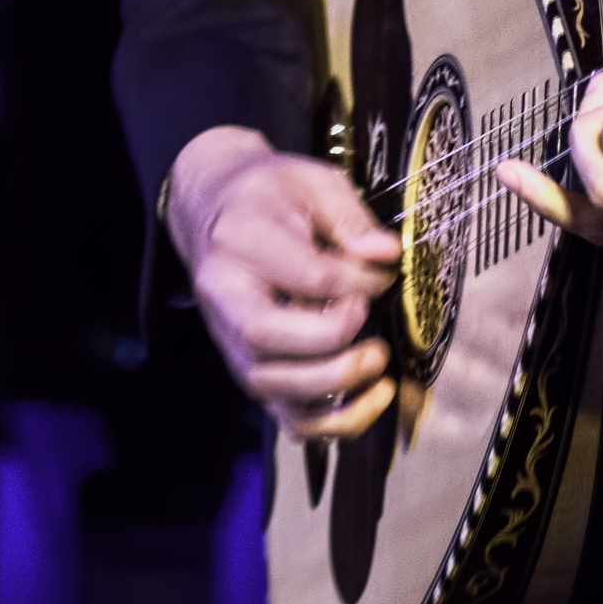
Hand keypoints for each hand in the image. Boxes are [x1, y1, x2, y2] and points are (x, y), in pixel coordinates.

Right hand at [165, 127, 400, 441]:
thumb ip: (351, 218)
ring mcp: (231, 342)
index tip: (385, 273)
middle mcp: (225, 298)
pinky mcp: (249, 371)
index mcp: (240, 241)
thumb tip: (387, 257)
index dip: (357, 281)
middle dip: (333, 341)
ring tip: (379, 365)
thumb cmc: (270, 194)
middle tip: (376, 329)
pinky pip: (285, 416)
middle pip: (268, 338)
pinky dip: (331, 422)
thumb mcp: (314, 181)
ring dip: (334, 387)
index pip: (305, 275)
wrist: (215, 210)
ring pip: (272, 388)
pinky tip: (372, 398)